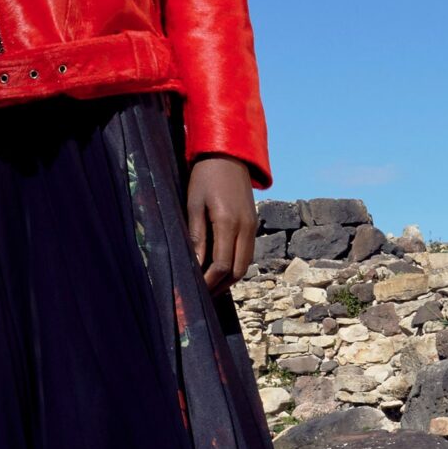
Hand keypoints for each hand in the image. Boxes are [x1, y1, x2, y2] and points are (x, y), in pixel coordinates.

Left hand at [187, 156, 255, 291]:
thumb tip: (195, 265)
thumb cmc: (205, 176)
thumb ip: (196, 236)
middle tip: (203, 295)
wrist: (229, 154)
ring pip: (245, 263)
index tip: (196, 291)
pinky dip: (236, 264)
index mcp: (228, 222)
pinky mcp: (254, 222)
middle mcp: (246, 227)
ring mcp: (253, 225)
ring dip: (230, 277)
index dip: (209, 282)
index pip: (221, 265)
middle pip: (238, 270)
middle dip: (221, 286)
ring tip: (211, 285)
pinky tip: (221, 267)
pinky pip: (247, 252)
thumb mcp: (193, 204)